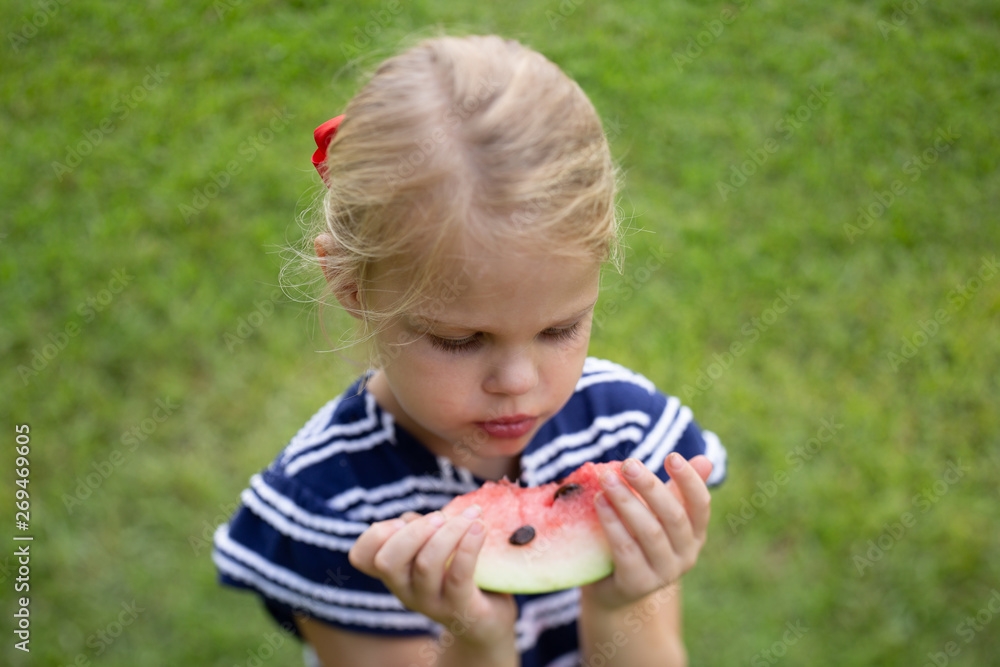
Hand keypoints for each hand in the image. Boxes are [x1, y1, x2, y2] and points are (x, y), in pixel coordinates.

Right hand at [348, 507, 516, 646]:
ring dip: (449, 532)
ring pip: (425, 565)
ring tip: (471, 516)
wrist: (486, 620)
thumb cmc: (458, 573)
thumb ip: (423, 530)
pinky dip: (469, 545)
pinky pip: (458, 575)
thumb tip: (425, 515)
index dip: (375, 534)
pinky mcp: (459, 608)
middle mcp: (405, 591)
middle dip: (414, 531)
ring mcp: (430, 604)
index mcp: (394, 573)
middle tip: (440, 517)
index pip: (361, 557)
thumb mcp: (433, 548)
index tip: (400, 521)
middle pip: (388, 561)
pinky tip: (480, 527)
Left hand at [581, 453, 712, 610]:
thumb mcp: (659, 513)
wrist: (613, 587)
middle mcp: (686, 555)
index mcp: (696, 534)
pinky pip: (626, 550)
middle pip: (673, 516)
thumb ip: (677, 490)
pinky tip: (599, 502)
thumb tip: (704, 460)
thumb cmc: (638, 539)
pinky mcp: (638, 584)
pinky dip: (612, 523)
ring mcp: (664, 573)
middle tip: (628, 464)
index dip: (689, 480)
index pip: (700, 505)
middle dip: (650, 487)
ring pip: (649, 532)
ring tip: (607, 479)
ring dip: (627, 502)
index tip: (672, 457)